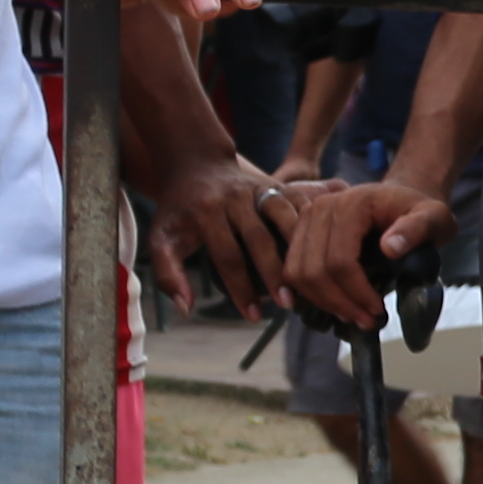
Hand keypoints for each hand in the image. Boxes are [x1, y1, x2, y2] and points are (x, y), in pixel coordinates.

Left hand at [138, 150, 302, 320]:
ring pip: (284, 217)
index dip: (240, 289)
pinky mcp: (274, 183)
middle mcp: (233, 198)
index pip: (227, 256)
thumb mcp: (161, 240)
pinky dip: (311, 227)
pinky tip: (321, 252)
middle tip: (286, 305)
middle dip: (274, 273)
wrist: (196, 167)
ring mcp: (257, 187)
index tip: (252, 316)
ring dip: (298, 249)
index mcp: (205, 213)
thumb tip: (186, 308)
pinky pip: (298, 204)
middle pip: (259, 238)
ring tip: (308, 280)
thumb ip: (168, 274)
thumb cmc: (179, 212)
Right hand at [283, 176, 457, 330]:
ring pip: (298, 273)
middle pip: (314, 269)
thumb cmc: (419, 212)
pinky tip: (335, 305)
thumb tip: (390, 248)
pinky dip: (310, 293)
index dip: (356, 292)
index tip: (377, 310)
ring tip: (352, 316)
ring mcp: (306, 218)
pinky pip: (293, 271)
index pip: (340, 259)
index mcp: (352, 203)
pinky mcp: (300, 232)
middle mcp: (321, 207)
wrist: (399, 201)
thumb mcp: (435, 217)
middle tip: (365, 321)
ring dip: (322, 302)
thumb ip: (418, 228)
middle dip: (339, 302)